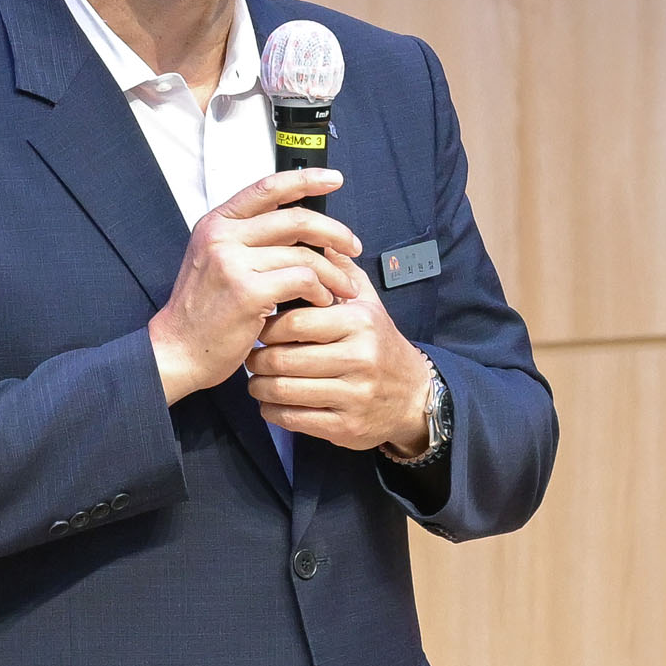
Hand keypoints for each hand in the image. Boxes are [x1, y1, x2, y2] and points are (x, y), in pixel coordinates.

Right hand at [148, 169, 363, 404]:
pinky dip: (320, 290)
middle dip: (334, 231)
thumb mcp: (216, 261)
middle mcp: (222, 236)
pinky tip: (321, 301)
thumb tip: (301, 227)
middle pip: (295, 218)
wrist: (176, 350)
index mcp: (216, 223)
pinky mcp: (247, 291)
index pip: (267, 188)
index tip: (333, 179)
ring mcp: (233, 262)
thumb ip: (249, 239)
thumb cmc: (202, 312)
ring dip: (333, 272)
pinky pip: (301, 280)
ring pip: (304, 253)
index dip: (305, 179)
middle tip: (352, 246)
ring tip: (343, 287)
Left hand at [244, 251, 434, 454]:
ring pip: (283, 391)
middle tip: (251, 356)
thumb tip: (316, 239)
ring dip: (259, 386)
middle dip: (257, 358)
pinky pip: (293, 419)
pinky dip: (272, 411)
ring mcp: (352, 395)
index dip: (268, 326)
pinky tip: (270, 402)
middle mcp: (359, 358)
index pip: (295, 322)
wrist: (414, 396)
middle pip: (284, 358)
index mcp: (359, 323)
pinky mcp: (345, 427)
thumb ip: (341, 271)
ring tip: (257, 379)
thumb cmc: (380, 343)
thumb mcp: (368, 303)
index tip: (260, 328)